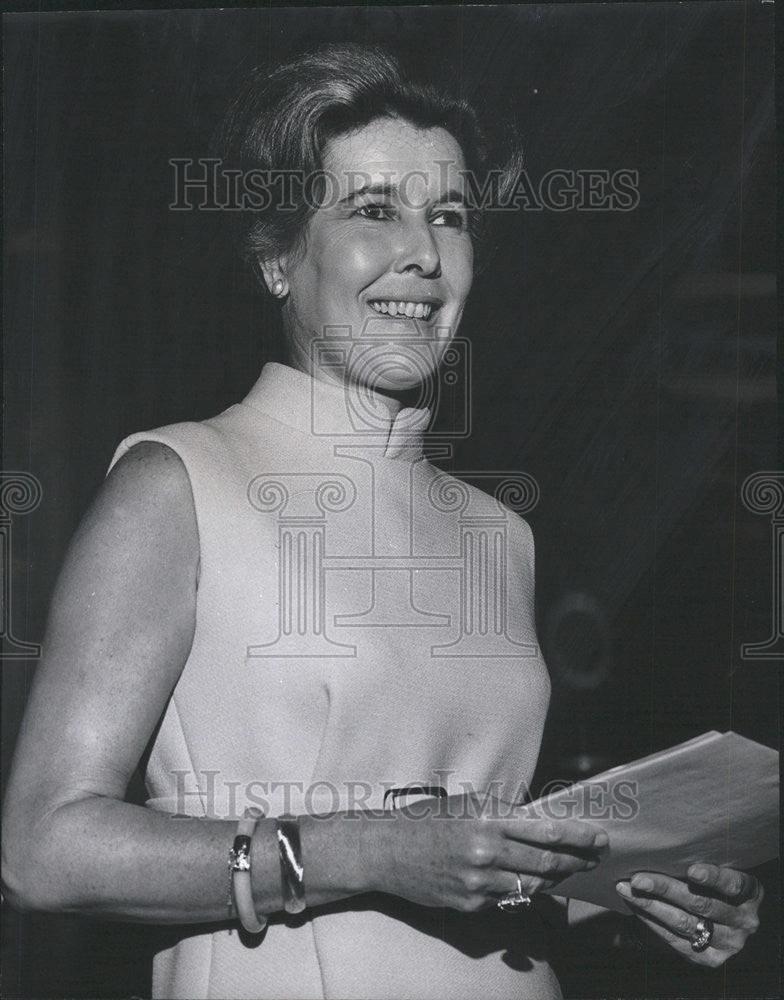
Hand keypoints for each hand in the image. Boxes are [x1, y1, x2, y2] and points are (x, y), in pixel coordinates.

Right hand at [370, 792, 607, 912]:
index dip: (578, 836)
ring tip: (567, 869)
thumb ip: (504, 814)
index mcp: (488, 819)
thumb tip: (543, 822)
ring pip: (532, 886)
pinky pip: (507, 899)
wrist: (388, 850)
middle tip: (593, 857)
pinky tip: (530, 882)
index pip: (546, 830)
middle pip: (547, 863)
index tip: (598, 837)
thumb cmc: (429, 820)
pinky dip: (522, 890)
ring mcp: (479, 882)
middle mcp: (486, 851)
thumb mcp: (468, 805)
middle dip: (576, 861)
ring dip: (554, 879)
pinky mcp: (470, 903)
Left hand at [616, 864, 762, 966]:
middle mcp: (745, 920)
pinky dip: (652, 923)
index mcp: (751, 893)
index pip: (734, 885)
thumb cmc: (716, 886)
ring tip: (627, 890)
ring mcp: (729, 943)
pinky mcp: (711, 959)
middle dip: (666, 889)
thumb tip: (674, 840)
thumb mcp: (720, 872)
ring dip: (651, 906)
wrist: (727, 923)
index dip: (713, 877)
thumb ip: (701, 862)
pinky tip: (636, 908)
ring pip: (686, 923)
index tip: (691, 870)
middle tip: (638, 878)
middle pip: (702, 904)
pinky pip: (676, 941)